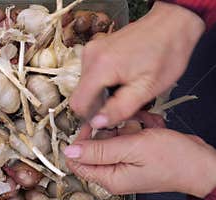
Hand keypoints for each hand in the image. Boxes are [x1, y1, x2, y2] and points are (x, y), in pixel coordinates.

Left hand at [65, 128, 215, 197]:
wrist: (202, 163)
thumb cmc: (173, 160)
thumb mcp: (131, 149)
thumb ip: (98, 150)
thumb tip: (69, 151)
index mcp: (109, 177)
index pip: (76, 161)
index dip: (80, 140)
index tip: (92, 124)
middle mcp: (114, 171)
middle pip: (95, 145)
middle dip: (110, 129)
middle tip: (128, 125)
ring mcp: (125, 162)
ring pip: (112, 136)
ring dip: (127, 125)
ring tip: (144, 126)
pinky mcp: (135, 153)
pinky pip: (127, 135)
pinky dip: (137, 127)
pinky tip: (150, 126)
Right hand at [69, 1, 204, 128]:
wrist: (171, 24)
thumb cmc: (165, 55)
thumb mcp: (146, 89)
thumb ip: (119, 109)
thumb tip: (96, 123)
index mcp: (100, 67)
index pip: (77, 104)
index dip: (91, 116)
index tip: (110, 117)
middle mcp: (89, 57)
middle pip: (81, 95)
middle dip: (99, 105)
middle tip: (124, 104)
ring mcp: (90, 51)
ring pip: (85, 86)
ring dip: (102, 94)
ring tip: (126, 90)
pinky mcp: (94, 49)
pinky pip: (91, 75)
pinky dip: (103, 83)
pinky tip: (122, 80)